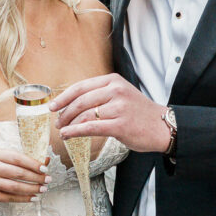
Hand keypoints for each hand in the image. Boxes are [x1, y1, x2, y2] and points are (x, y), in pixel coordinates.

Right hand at [0, 149, 49, 202]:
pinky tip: (33, 197)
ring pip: (15, 187)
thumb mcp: (2, 157)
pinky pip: (9, 198)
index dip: (33, 164)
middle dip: (36, 178)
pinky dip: (23, 199)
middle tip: (48, 180)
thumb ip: (21, 159)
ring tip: (43, 189)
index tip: (45, 169)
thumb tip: (45, 161)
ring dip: (32, 189)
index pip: (18, 159)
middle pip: (18, 174)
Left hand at [50, 74, 169, 153]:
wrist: (162, 126)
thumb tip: (73, 103)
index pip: (81, 86)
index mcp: (113, 81)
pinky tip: (69, 135)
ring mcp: (118, 107)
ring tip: (63, 130)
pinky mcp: (120, 125)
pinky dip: (75, 131)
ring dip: (69, 124)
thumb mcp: (121, 94)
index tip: (53, 106)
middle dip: (64, 112)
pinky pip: (91, 127)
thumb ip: (100, 94)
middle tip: (57, 122)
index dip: (64, 97)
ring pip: (84, 115)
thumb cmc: (139, 113)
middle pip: (80, 100)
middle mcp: (115, 91)